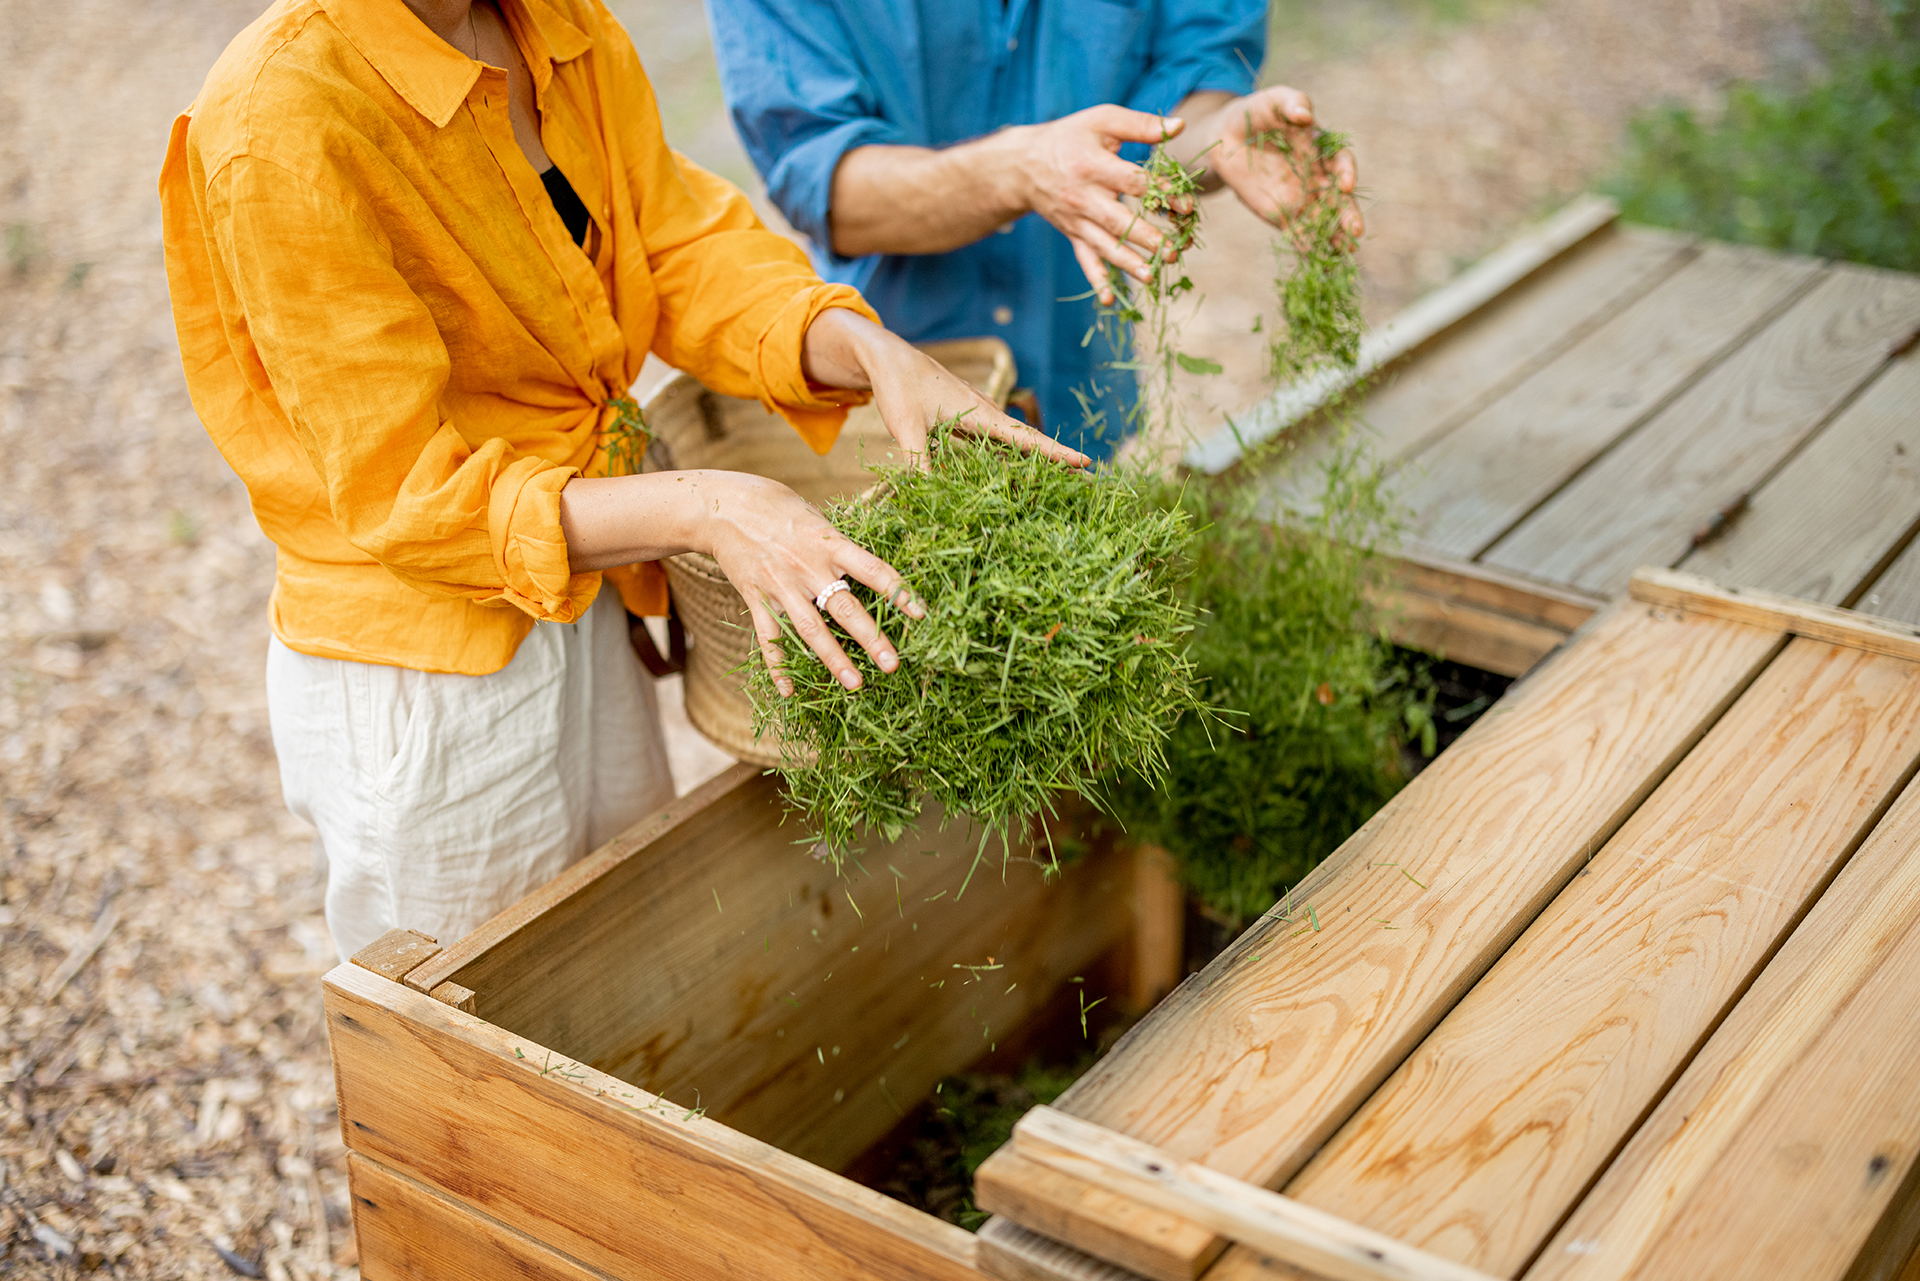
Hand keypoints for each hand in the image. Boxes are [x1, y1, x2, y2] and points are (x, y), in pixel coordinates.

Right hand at [558, 466, 919, 694]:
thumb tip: (873, 576)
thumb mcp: (817, 519)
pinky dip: (778, 666)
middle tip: (893, 665)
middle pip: (844, 607)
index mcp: (828, 542)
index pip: (872, 570)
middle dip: (870, 638)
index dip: (898, 591)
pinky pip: (769, 637)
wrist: (723, 506)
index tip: (921, 614)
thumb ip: (841, 548)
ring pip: (810, 629)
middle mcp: (806, 566)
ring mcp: (780, 586)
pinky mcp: (756, 598)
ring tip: (856, 685)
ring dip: (834, 660)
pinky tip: (790, 690)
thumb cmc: (779, 508)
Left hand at [802, 309, 1088, 467]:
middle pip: (1029, 439)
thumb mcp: (907, 428)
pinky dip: (1010, 453)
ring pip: (1014, 439)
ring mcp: (977, 414)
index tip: (1084, 461)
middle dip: (1056, 456)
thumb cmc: (898, 387)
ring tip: (1062, 474)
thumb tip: (927, 499)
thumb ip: (919, 463)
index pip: (1025, 439)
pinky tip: (1016, 468)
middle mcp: (985, 412)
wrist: (888, 357)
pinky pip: (995, 439)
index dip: (1054, 452)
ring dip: (1036, 455)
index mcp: (979, 413)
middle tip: (1086, 474)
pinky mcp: (965, 417)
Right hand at [1010, 105, 1190, 305]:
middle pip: (1118, 221)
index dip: (1161, 195)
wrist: (1024, 164)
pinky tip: (1110, 301)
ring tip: (1153, 277)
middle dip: (1146, 238)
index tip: (1187, 207)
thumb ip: (1140, 125)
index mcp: (1092, 165)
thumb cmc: (1071, 137)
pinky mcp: (1073, 235)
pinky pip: (1084, 260)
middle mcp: (1082, 197)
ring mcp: (1076, 220)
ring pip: (1104, 246)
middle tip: (1174, 251)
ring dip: (1128, 264)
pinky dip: (1096, 281)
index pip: (1132, 183)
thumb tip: (1180, 127)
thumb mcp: (1102, 120)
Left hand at [1208, 86, 1361, 242]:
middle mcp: (1317, 176)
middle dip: (1348, 214)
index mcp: (1320, 148)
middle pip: (1338, 197)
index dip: (1346, 172)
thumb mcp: (1271, 101)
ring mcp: (1302, 198)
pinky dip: (1309, 246)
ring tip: (1345, 252)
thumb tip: (1305, 115)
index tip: (1346, 184)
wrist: (1227, 139)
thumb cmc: (1255, 114)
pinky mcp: (1283, 215)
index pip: (1340, 161)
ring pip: (1323, 219)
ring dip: (1335, 236)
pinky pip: (1299, 232)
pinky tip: (1317, 259)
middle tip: (1355, 231)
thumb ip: (1291, 103)